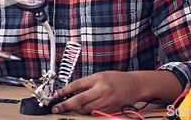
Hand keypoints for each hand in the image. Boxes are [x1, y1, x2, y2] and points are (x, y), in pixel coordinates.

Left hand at [51, 70, 181, 114]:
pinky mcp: (110, 110)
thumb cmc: (116, 79)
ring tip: (76, 106)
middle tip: (56, 108)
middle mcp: (101, 90)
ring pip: (85, 109)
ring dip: (78, 109)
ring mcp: (106, 101)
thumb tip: (71, 92)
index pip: (76, 85)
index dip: (64, 91)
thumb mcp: (100, 76)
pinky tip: (88, 107)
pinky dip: (89, 112)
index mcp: (97, 79)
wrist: (134, 85)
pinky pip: (95, 113)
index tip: (56, 95)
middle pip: (79, 100)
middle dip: (65, 105)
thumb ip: (86, 83)